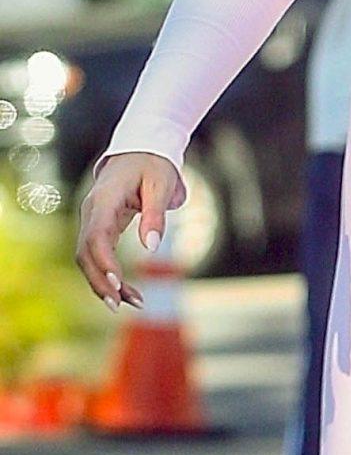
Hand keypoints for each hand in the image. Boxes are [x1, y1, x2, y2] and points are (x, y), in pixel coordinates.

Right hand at [75, 152, 180, 310]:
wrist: (141, 149)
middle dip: (100, 281)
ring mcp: (92, 220)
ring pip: (88, 258)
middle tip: (121, 305)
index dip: (104, 263)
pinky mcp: (99, 226)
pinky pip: (97, 255)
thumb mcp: (161, 184)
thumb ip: (155, 214)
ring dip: (105, 282)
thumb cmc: (153, 164)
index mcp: (104, 200)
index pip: (96, 237)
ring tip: (133, 302)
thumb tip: (152, 247)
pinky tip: (126, 291)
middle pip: (85, 253)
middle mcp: (92, 212)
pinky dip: (108, 273)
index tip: (118, 283)